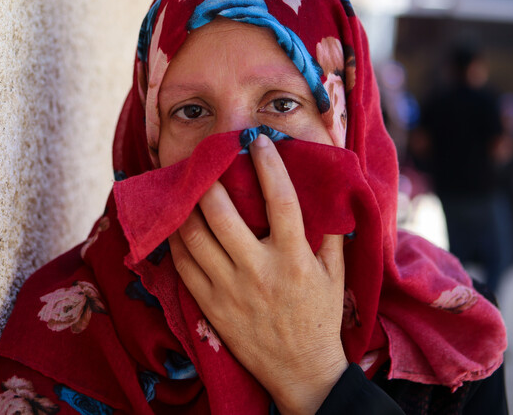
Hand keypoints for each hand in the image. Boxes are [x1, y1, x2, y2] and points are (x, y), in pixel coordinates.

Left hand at [169, 134, 347, 413]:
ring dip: (187, 206)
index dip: (268, 166)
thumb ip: (329, 234)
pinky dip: (177, 239)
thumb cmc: (319, 317)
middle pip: (222, 215)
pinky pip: (183, 265)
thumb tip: (328, 193)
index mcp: (294, 260)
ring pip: (194, 237)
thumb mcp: (336, 275)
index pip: (281, 202)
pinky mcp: (210, 306)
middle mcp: (258, 271)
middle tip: (207, 160)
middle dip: (211, 180)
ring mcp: (229, 290)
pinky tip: (177, 222)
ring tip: (186, 185)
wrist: (300, 372)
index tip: (258, 142)